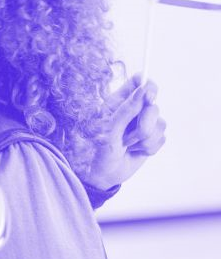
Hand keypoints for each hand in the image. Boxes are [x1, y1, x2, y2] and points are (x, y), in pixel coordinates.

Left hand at [83, 74, 165, 190]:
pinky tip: (134, 152)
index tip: (149, 95)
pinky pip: (161, 138)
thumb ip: (127, 109)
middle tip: (127, 137)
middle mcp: (132, 110)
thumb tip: (144, 89)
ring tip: (126, 146)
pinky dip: (148, 148)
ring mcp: (143, 124)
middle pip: (153, 104)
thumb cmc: (96, 151)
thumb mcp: (109, 129)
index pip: (137, 82)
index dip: (147, 85)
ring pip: (160, 123)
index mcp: (117, 102)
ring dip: (144, 139)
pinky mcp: (151, 139)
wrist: (101, 176)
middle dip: (145, 122)